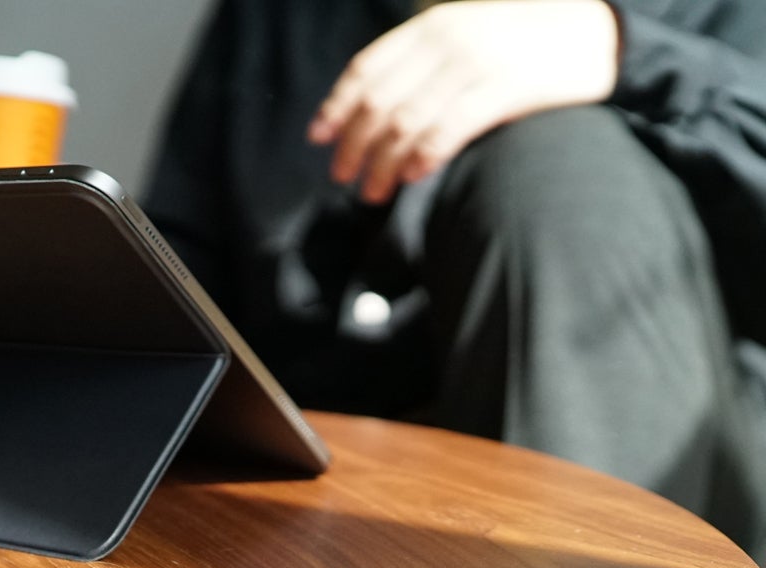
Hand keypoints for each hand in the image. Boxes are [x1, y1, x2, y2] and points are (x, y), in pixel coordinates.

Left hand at [307, 0, 619, 202]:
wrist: (596, 31)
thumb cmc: (522, 42)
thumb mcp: (465, 35)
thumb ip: (423, 63)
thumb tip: (375, 110)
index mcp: (430, 28)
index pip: (366, 69)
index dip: (337, 106)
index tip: (318, 138)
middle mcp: (446, 43)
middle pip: (379, 101)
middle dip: (354, 144)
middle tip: (343, 177)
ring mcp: (476, 64)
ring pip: (407, 121)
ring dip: (383, 162)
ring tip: (373, 191)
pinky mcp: (506, 89)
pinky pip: (450, 127)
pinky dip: (425, 155)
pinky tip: (413, 176)